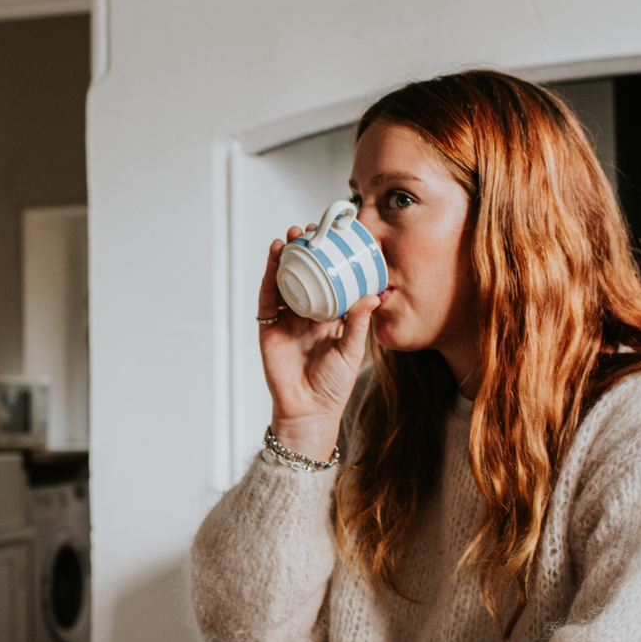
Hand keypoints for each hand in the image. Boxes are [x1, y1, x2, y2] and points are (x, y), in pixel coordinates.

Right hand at [258, 227, 380, 459]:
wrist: (309, 411)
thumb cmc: (333, 385)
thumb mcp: (352, 350)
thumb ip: (358, 323)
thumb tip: (372, 295)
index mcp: (329, 317)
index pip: (329, 280)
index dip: (329, 259)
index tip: (336, 238)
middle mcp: (306, 313)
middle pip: (304, 274)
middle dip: (306, 252)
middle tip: (311, 230)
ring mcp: (286, 319)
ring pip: (284, 280)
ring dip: (286, 257)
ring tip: (292, 237)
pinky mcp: (269, 327)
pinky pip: (268, 297)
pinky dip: (270, 276)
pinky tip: (275, 257)